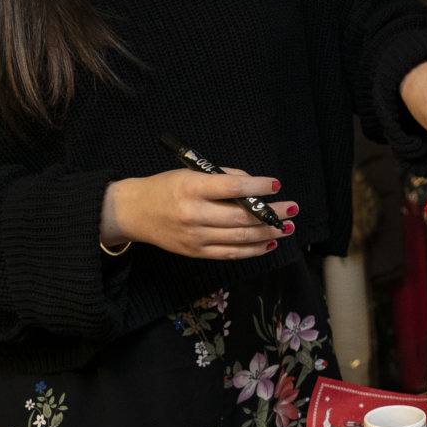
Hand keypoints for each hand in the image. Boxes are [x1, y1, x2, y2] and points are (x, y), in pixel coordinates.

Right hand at [99, 167, 294, 258]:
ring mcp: (195, 237)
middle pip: (241, 217)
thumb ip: (223, 178)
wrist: (134, 212)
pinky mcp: (196, 253)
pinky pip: (230, 253)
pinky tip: (269, 242)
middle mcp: (194, 214)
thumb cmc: (166, 187)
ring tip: (287, 226)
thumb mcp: (191, 173)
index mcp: (192, 188)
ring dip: (268, 233)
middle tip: (292, 208)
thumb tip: (256, 187)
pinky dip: (253, 250)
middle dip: (272, 213)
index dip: (258, 186)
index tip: (276, 184)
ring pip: (240, 238)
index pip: (232, 188)